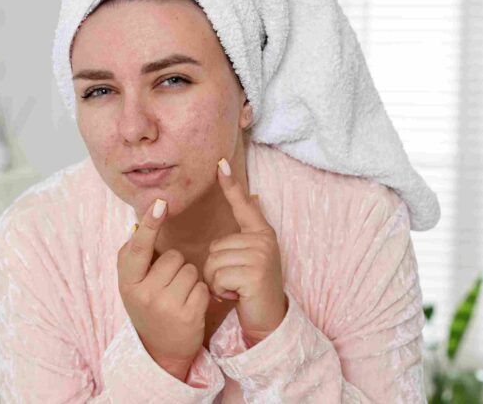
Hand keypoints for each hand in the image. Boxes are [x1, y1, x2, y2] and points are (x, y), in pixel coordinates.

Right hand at [117, 198, 207, 380]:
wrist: (161, 350)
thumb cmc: (147, 305)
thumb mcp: (132, 283)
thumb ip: (135, 255)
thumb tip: (140, 222)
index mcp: (128, 281)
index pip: (139, 247)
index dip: (150, 223)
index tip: (161, 202)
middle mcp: (144, 294)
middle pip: (173, 256)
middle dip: (176, 265)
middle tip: (168, 286)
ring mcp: (165, 306)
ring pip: (190, 270)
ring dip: (190, 279)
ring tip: (179, 296)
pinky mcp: (187, 316)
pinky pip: (202, 286)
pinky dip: (201, 293)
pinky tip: (190, 306)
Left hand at [203, 157, 288, 345]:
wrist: (269, 319)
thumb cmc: (254, 288)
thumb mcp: (253, 256)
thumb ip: (251, 228)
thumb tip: (255, 195)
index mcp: (261, 233)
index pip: (243, 205)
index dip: (230, 185)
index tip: (219, 163)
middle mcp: (263, 240)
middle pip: (215, 246)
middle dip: (216, 269)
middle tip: (235, 281)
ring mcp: (260, 255)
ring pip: (213, 262)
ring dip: (217, 282)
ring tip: (235, 289)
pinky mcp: (253, 273)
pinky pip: (218, 276)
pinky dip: (221, 291)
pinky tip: (236, 296)